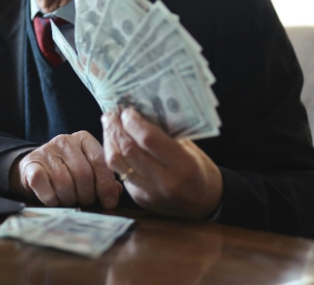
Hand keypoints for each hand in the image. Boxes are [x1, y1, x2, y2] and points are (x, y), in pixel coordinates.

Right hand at [9, 131, 122, 207]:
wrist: (34, 169)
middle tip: (84, 201)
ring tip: (68, 199)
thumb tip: (116, 192)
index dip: (106, 185)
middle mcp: (65, 140)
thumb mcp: (88, 170)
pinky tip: (53, 199)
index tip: (109, 202)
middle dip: (87, 195)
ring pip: (64, 182)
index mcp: (84, 139)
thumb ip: (104, 179)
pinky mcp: (31, 164)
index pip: (100, 160)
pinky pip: (45, 186)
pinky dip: (51, 199)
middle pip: (83, 173)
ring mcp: (46, 150)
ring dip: (68, 199)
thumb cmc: (67, 171)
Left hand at [101, 108, 222, 219]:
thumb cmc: (200, 169)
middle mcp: (164, 181)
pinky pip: (120, 174)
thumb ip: (166, 133)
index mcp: (183, 165)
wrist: (205, 204)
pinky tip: (116, 144)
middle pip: (128, 150)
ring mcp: (150, 193)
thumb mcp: (190, 148)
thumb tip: (140, 111)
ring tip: (109, 127)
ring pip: (117, 164)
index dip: (133, 122)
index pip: (149, 139)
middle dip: (116, 128)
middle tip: (111, 114)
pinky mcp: (139, 199)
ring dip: (109, 141)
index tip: (127, 110)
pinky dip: (115, 155)